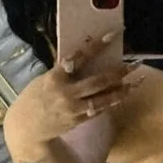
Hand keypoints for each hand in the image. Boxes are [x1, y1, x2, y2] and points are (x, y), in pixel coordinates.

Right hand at [5, 33, 141, 143]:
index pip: (78, 57)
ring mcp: (73, 108)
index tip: (112, 35)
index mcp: (54, 77)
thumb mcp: (45, 79)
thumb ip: (63, 70)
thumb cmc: (35, 97)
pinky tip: (122, 95)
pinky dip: (111, 102)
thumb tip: (84, 56)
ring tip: (136, 83)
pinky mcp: (78, 121)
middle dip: (118, 72)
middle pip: (97, 81)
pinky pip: (98, 110)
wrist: (26, 127)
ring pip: (103, 99)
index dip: (96, 46)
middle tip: (134, 64)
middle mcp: (65, 93)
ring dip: (121, 90)